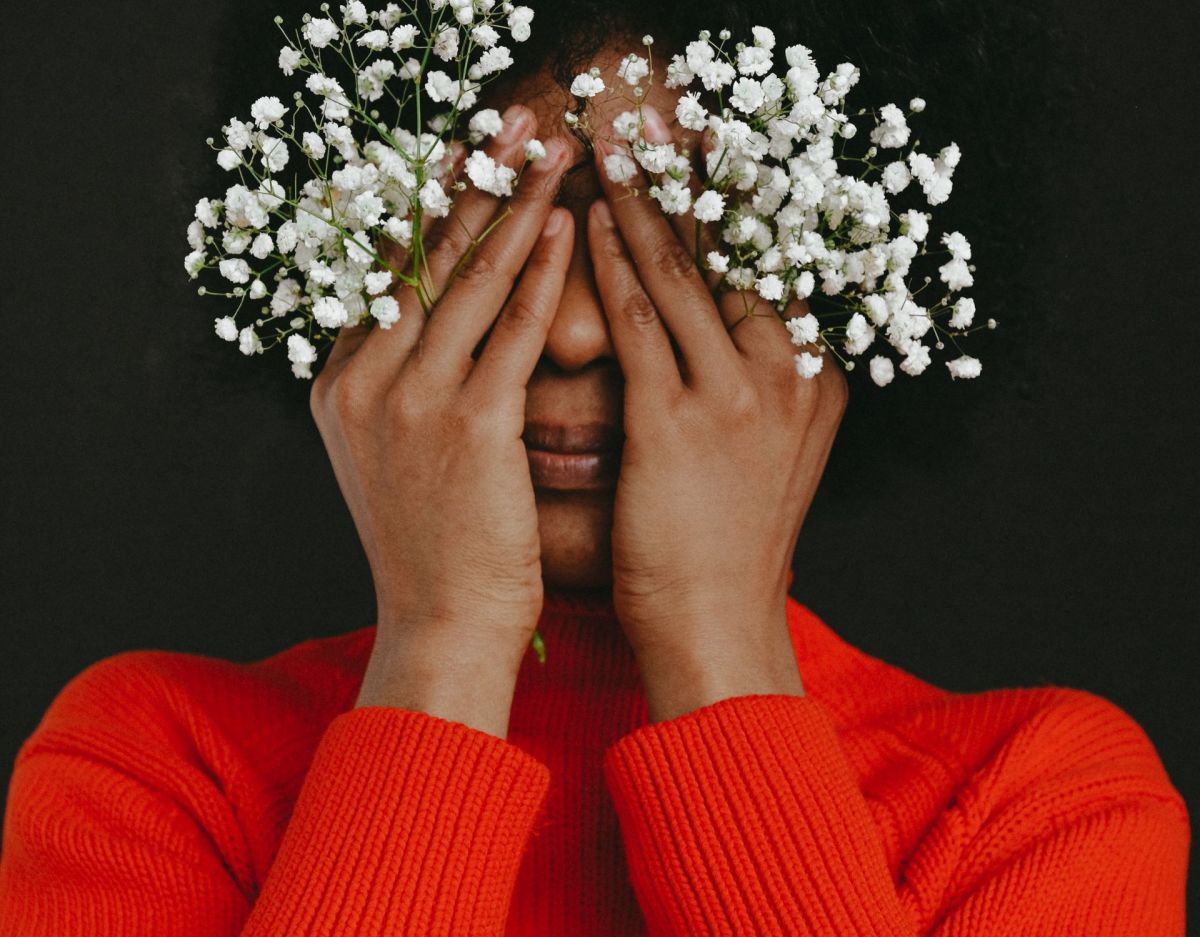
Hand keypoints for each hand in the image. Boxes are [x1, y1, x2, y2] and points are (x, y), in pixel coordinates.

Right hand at [308, 106, 572, 735]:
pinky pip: (513, 330)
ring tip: (545, 156)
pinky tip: (566, 228)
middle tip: (506, 130)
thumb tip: (443, 331)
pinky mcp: (468, 424)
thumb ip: (401, 389)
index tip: (465, 164)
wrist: (440, 626)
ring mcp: (410, 400)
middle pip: (420, 259)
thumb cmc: (434, 547)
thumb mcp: (395, 457)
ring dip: (512, 209)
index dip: (429, 212)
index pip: (384, 276)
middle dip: (468, 187)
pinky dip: (542, 273)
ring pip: (468, 281)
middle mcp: (362, 381)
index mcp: (339, 387)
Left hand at [587, 106, 848, 722]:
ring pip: (683, 278)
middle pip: (731, 258)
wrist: (718, 624)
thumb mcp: (765, 454)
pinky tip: (589, 229)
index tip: (697, 161)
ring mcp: (740, 396)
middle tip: (646, 136)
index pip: (768, 272)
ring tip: (608, 158)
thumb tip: (723, 331)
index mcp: (816, 380)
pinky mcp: (680, 422)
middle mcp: (790, 376)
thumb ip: (757, 388)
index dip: (728, 211)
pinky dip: (612, 270)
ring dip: (641, 211)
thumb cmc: (727, 543)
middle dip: (684, 192)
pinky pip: (639, 325)